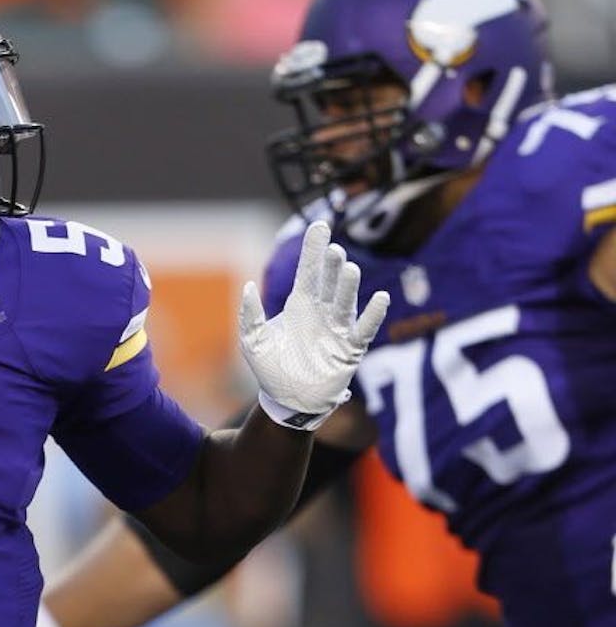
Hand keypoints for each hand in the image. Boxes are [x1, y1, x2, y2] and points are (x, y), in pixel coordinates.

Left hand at [238, 221, 388, 429]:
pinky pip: (363, 329)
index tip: (319, 225)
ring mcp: (337, 330)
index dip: (313, 250)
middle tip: (332, 248)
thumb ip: (249, 315)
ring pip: (345, 302)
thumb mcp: (252, 341)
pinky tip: (379, 298)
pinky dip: (372, 315)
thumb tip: (247, 286)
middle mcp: (321, 313)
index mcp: (299, 306)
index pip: (309, 272)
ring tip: (347, 268)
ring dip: (347, 286)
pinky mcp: (349, 350)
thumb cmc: (270, 370)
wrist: (286, 401)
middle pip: (329, 283)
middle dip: (331, 265)